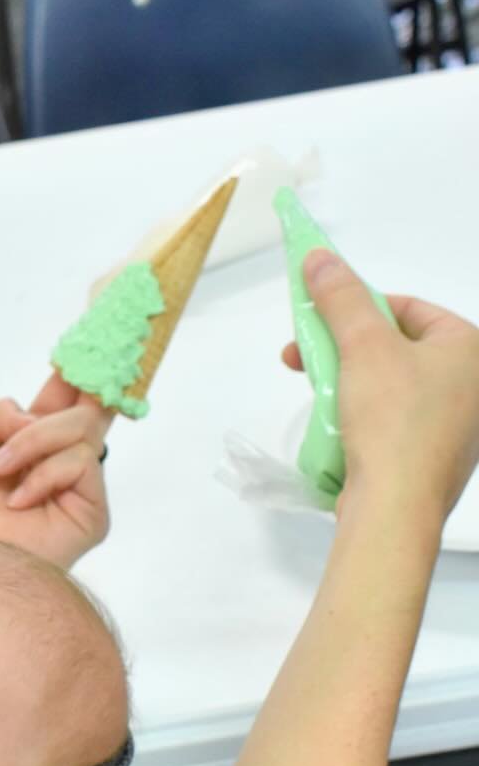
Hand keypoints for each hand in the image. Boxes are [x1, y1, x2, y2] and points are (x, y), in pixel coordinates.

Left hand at [0, 373, 112, 567]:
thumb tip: (33, 415)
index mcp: (25, 452)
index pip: (63, 408)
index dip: (75, 379)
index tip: (81, 352)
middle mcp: (55, 469)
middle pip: (85, 412)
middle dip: (68, 394)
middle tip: (63, 377)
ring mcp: (75, 493)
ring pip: (83, 430)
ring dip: (32, 442)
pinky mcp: (90, 516)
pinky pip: (81, 464)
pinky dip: (43, 473)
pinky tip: (17, 500)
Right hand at [283, 251, 478, 522]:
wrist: (397, 507)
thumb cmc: (393, 421)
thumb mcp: (361, 346)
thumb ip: (340, 298)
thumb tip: (320, 258)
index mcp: (470, 349)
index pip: (408, 309)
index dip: (358, 308)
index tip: (319, 321)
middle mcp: (471, 384)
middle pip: (395, 349)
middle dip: (344, 351)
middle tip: (303, 359)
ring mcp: (455, 425)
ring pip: (389, 388)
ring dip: (346, 386)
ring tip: (318, 399)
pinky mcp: (431, 458)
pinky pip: (391, 424)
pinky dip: (360, 420)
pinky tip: (337, 431)